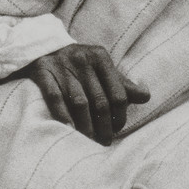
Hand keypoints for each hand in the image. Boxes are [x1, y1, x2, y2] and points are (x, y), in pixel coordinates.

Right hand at [23, 45, 149, 145]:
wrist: (42, 47)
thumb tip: (145, 96)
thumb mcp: (101, 69)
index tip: (117, 130)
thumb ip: (122, 84)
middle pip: (100, 101)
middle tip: (104, 142)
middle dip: (104, 126)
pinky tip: (69, 130)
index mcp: (100, 57)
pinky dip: (63, 115)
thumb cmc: (78, 65)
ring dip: (86, 126)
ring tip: (89, 141)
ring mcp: (62, 65)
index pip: (118, 94)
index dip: (120, 116)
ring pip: (79, 102)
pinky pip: (55, 97)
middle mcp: (82, 59)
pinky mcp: (43, 71)